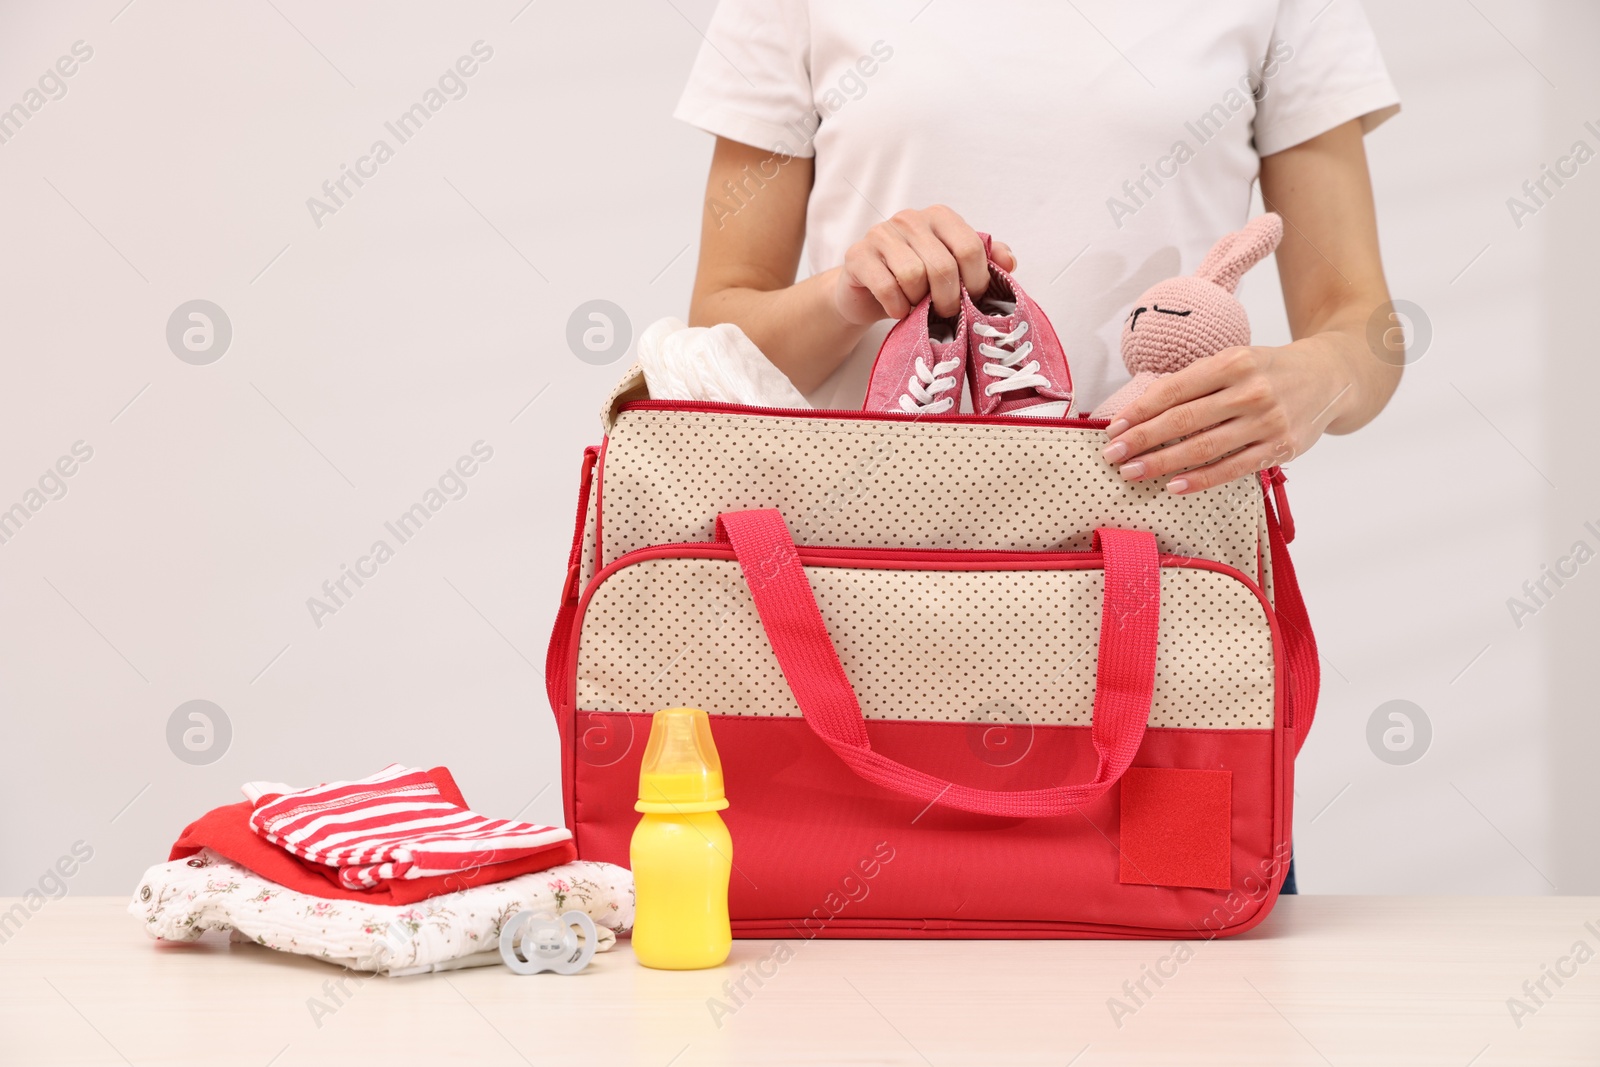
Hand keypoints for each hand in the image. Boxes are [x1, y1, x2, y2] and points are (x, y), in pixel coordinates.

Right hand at [833, 205, 1015, 325]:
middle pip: (943, 265)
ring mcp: (881, 234)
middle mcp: (910, 218)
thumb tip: (1009, 263)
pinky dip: (897, 307)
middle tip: (946, 313)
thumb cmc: (916, 281)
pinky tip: (899, 310)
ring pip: (913, 275)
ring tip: (918, 308)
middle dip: (949, 299)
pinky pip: (887, 287)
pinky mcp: (858, 255)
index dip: (977, 281)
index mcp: (939, 216)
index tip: (973, 300)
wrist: (866, 293)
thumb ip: (984, 261)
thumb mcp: (953, 270)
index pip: (970, 246)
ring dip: (919, 303)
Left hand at [1100, 340, 1353, 493]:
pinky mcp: (1280, 447)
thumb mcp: (1235, 360)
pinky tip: (1174, 486)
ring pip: (1204, 448)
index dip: (1140, 411)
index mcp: (1233, 362)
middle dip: (1142, 440)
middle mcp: (1251, 390)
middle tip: (1112, 455)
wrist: (1331, 377)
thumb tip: (1143, 410)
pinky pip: (1233, 468)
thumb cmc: (1269, 370)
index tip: (1114, 428)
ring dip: (1162, 463)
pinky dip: (1201, 480)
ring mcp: (1267, 421)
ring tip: (1133, 472)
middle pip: (1184, 420)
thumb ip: (1196, 382)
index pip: (1174, 389)